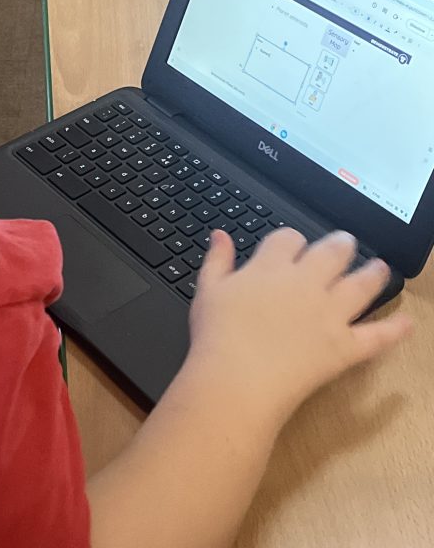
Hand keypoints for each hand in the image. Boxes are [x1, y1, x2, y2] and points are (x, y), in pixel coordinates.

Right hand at [187, 227, 411, 424]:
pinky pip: (376, 336)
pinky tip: (407, 323)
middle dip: (341, 245)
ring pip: (361, 285)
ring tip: (381, 268)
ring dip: (374, 273)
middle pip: (332, 252)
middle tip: (346, 243)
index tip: (293, 246)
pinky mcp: (344, 347)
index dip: (293, 240)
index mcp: (271, 267)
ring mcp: (329, 314)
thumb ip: (217, 260)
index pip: (289, 238)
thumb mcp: (207, 290)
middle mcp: (306, 283)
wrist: (236, 380)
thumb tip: (220, 235)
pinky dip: (395, 330)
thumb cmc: (216, 337)